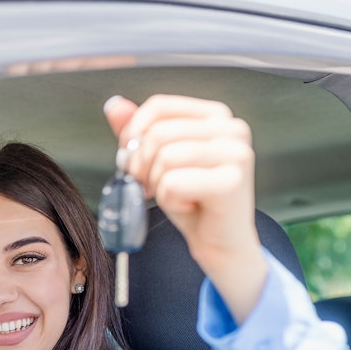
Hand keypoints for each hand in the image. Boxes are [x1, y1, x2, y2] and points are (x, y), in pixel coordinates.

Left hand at [103, 94, 266, 321]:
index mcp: (216, 116)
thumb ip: (140, 131)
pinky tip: (187, 207)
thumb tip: (114, 105)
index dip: (133, 134)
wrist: (220, 243)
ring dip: (156, 185)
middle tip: (150, 187)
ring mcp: (236, 154)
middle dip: (141, 166)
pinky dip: (169, 202)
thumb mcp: (159, 161)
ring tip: (173, 196)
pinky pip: (173, 184)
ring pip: (164, 158)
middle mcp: (232, 129)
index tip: (132, 160)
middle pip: (158, 133)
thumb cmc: (193, 201)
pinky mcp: (232, 182)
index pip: (159, 106)